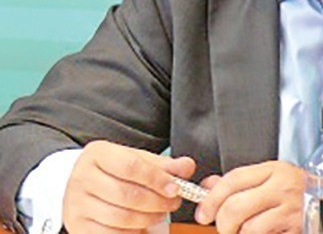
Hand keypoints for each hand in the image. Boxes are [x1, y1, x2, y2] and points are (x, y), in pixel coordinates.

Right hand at [62, 140, 195, 232]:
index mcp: (98, 154)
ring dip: (148, 219)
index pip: (131, 166)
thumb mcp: (139, 160)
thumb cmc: (116, 171)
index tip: (176, 188)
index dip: (157, 179)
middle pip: (126, 194)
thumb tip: (187, 167)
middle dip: (157, 202)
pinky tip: (142, 226)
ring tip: (161, 214)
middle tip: (173, 203)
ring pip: (120, 217)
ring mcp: (76, 204)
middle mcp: (82, 177)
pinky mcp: (77, 226)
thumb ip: (164, 164)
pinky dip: (133, 232)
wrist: (84, 185)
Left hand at [194, 160, 305, 232]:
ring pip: (248, 229)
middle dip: (223, 223)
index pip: (233, 180)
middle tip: (226, 228)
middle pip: (235, 207)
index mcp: (275, 171)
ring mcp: (291, 212)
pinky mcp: (296, 230)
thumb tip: (208, 186)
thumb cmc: (301, 191)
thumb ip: (240, 182)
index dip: (211, 198)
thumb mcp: (273, 178)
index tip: (204, 212)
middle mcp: (282, 189)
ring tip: (247, 232)